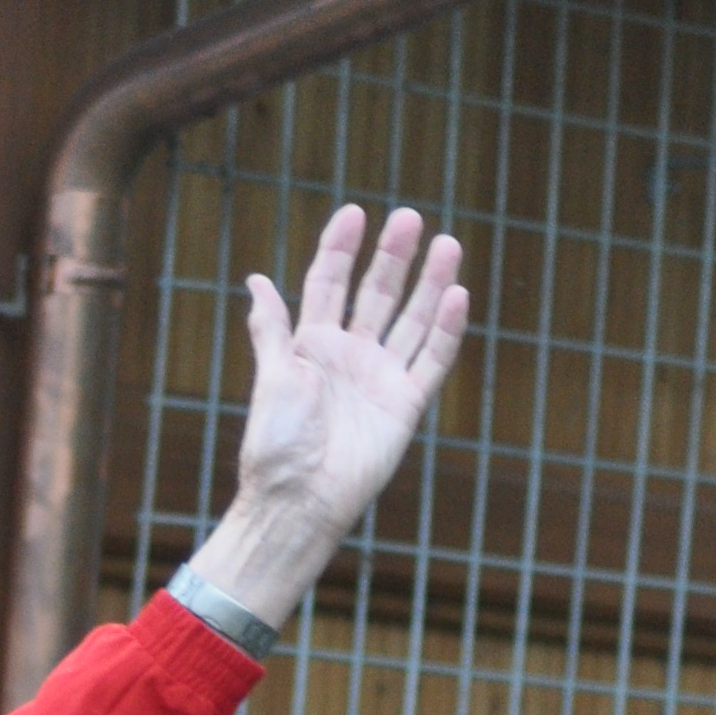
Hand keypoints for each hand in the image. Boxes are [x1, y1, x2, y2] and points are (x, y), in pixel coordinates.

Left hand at [184, 203, 468, 630]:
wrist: (298, 501)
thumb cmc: (277, 444)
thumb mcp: (272, 377)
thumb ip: (272, 328)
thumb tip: (257, 280)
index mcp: (312, 346)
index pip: (329, 285)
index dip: (340, 250)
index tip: (354, 213)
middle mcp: (350, 356)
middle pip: (376, 294)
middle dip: (392, 256)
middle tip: (408, 218)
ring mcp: (381, 377)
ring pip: (412, 319)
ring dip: (429, 283)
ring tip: (447, 244)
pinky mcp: (406, 404)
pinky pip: (433, 360)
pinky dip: (448, 330)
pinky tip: (459, 294)